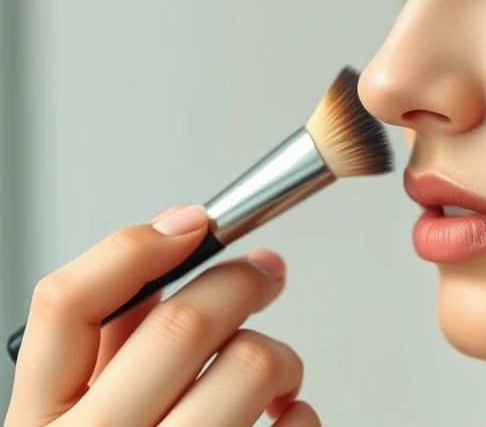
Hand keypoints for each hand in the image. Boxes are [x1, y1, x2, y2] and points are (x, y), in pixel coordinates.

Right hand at [5, 205, 320, 426]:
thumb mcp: (77, 423)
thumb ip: (105, 355)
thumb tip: (172, 259)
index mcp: (40, 425)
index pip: (66, 305)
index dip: (137, 245)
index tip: (195, 222)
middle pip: (182, 321)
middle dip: (242, 281)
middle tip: (265, 276)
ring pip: (249, 365)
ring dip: (279, 352)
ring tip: (275, 367)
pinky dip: (302, 413)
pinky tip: (286, 419)